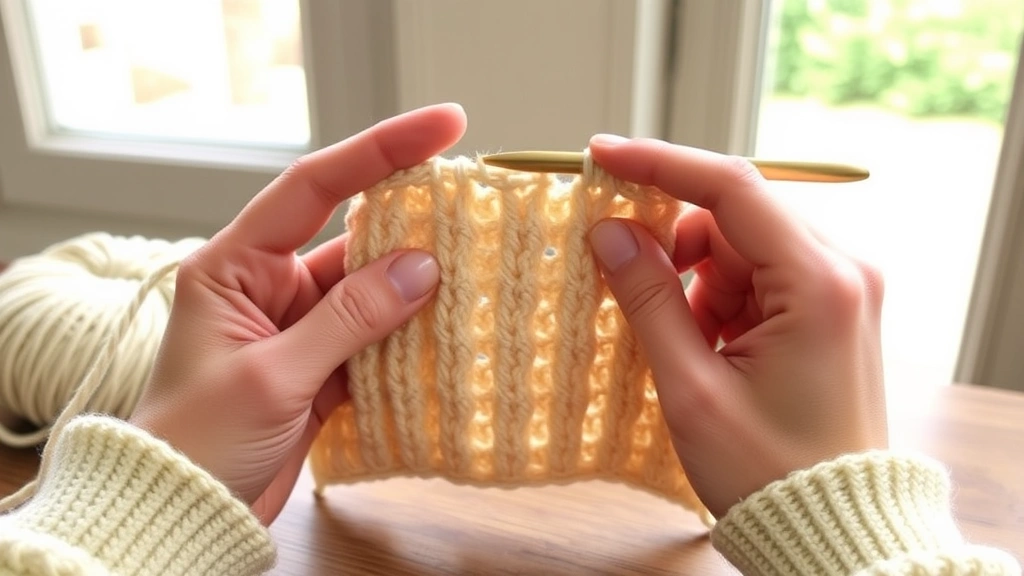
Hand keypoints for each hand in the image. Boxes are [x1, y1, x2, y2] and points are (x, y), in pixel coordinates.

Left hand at [129, 103, 466, 522]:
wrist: (186, 511)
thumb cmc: (199, 439)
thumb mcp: (273, 374)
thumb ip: (348, 318)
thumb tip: (422, 268)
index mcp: (234, 266)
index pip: (312, 187)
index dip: (379, 149)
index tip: (442, 125)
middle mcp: (268, 285)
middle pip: (353, 236)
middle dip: (412, 223)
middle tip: (476, 208)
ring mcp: (299, 327)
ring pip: (372, 290)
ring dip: (418, 288)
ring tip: (477, 273)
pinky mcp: (322, 367)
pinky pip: (377, 337)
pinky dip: (411, 336)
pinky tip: (451, 330)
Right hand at [585, 135, 887, 517]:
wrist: (831, 530)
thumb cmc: (769, 472)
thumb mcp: (692, 388)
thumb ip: (648, 299)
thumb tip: (609, 231)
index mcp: (818, 284)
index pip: (731, 188)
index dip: (659, 163)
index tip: (601, 155)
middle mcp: (840, 272)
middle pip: (734, 217)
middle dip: (676, 244)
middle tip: (627, 279)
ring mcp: (838, 289)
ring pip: (740, 247)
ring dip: (696, 281)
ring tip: (687, 347)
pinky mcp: (826, 309)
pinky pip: (756, 277)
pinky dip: (718, 301)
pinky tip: (708, 349)